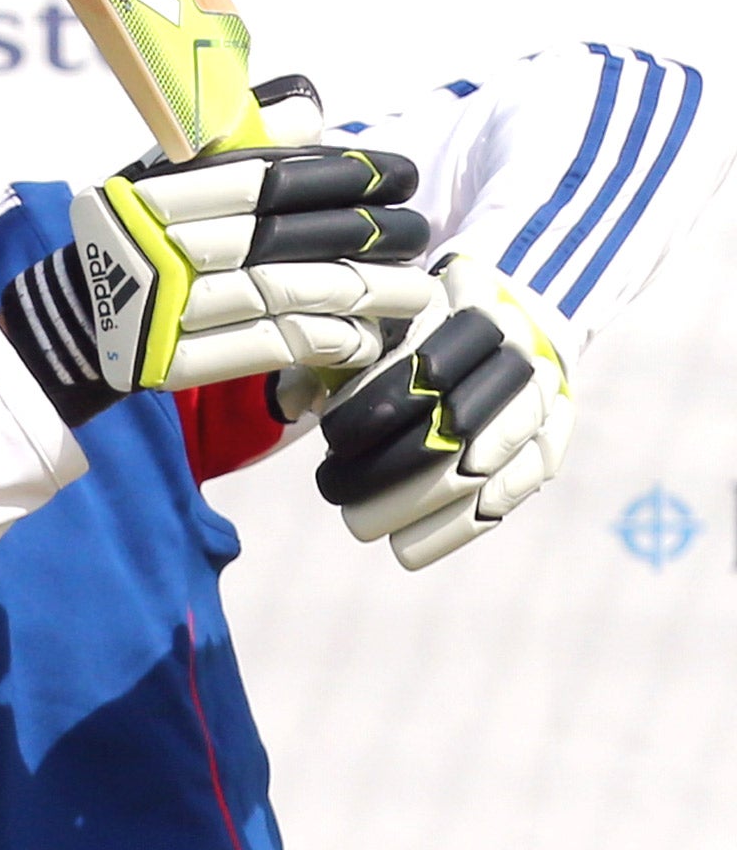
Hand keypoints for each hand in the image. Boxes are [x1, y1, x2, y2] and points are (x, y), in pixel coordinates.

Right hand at [0, 82, 433, 423]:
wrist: (73, 315)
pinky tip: (366, 336)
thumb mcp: (168, 170)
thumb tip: (311, 111)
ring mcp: (165, 308)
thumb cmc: (138, 230)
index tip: (397, 176)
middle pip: (282, 240)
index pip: (264, 179)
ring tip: (411, 292)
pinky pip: (267, 349)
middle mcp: (159, 246)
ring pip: (284, 296)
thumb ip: (239, 137)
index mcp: (157, 191)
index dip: (339, 177)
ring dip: (359, 296)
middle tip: (419, 235)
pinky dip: (323, 342)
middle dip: (364, 237)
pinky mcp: (173, 362)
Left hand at [315, 255, 574, 568]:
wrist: (518, 314)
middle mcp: (520, 350)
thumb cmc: (424, 323)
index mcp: (472, 304)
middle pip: (455, 421)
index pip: (426, 365)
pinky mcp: (554, 440)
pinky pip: (512, 492)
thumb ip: (345, 352)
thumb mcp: (387, 318)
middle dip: (389, 467)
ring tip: (363, 525)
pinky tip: (409, 545)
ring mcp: (546, 398)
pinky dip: (458, 526)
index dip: (376, 407)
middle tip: (333, 492)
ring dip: (417, 504)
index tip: (332, 439)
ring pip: (484, 463)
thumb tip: (295, 399)